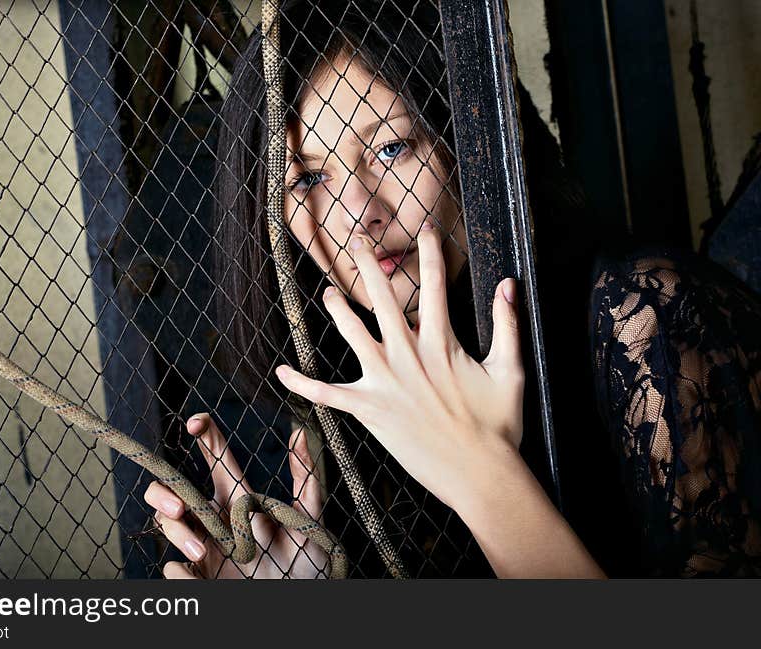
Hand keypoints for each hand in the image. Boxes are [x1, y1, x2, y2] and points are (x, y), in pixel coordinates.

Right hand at [143, 413, 328, 578]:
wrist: (300, 603)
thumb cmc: (307, 561)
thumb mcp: (307, 519)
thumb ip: (304, 479)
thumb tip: (299, 433)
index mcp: (238, 498)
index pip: (214, 457)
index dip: (203, 433)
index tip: (196, 423)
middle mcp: (214, 518)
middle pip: (170, 489)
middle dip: (162, 491)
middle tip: (179, 506)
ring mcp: (202, 546)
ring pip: (166, 524)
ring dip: (176, 534)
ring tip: (201, 552)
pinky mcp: (198, 577)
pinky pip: (173, 569)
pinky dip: (182, 573)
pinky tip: (197, 580)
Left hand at [274, 224, 524, 511]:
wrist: (480, 474)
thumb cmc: (498, 426)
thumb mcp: (511, 370)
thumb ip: (508, 325)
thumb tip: (509, 285)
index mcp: (442, 342)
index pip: (435, 286)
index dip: (431, 254)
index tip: (427, 230)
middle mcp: (408, 355)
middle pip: (383, 300)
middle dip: (369, 266)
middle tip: (357, 242)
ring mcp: (385, 381)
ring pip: (353, 334)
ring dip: (339, 310)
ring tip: (329, 293)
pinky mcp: (369, 410)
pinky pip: (327, 394)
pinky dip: (303, 384)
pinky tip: (281, 373)